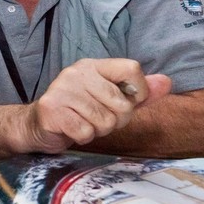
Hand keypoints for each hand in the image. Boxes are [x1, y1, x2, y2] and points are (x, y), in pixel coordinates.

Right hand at [21, 58, 170, 152]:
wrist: (37, 125)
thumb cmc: (78, 112)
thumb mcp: (110, 100)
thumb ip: (138, 93)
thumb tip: (167, 82)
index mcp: (94, 66)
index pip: (132, 69)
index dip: (139, 91)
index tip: (128, 102)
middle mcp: (77, 72)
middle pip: (122, 103)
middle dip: (115, 120)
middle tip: (98, 118)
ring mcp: (63, 89)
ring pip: (104, 121)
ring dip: (98, 130)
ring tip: (83, 123)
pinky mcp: (52, 109)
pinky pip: (86, 132)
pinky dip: (83, 137)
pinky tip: (72, 130)